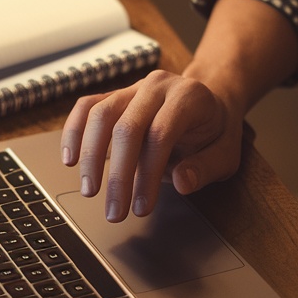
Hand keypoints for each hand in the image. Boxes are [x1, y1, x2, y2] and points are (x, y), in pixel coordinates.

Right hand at [60, 68, 243, 221]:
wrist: (210, 100)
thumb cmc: (215, 130)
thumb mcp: (227, 154)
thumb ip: (206, 168)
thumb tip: (181, 183)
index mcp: (189, 97)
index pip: (160, 134)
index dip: (147, 175)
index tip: (141, 207)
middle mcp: (158, 86)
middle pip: (126, 127)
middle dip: (117, 175)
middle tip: (114, 212)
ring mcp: (133, 88)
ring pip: (101, 115)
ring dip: (91, 156)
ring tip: (89, 191)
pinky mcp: (116, 95)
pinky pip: (87, 107)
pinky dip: (74, 132)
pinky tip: (70, 159)